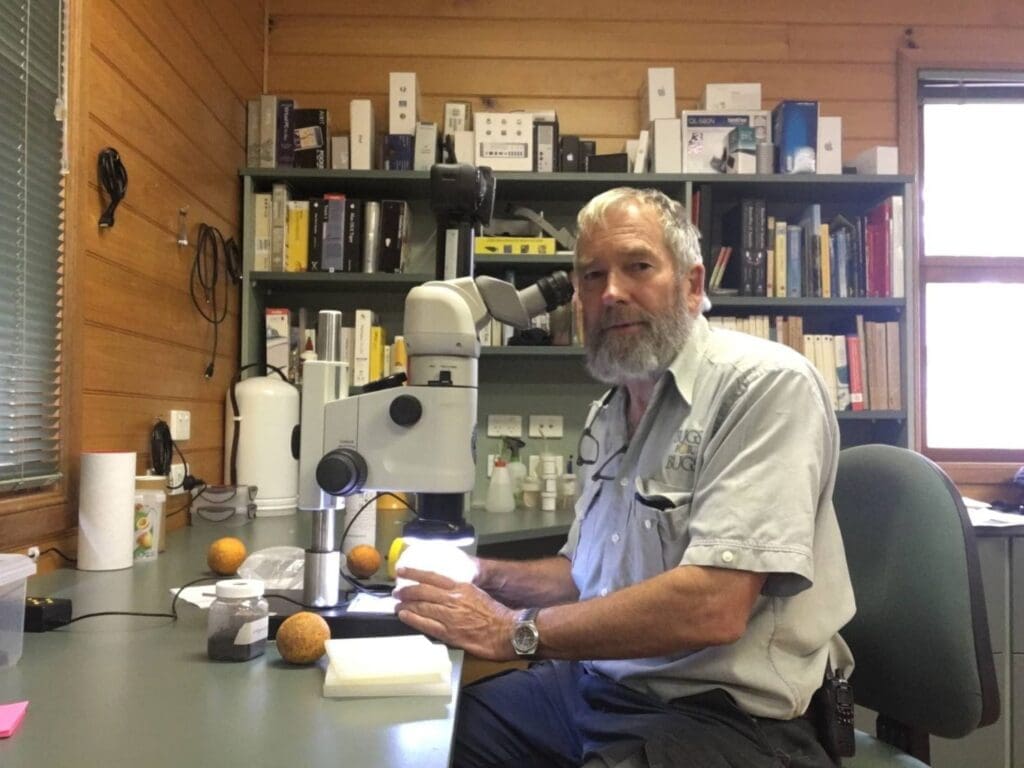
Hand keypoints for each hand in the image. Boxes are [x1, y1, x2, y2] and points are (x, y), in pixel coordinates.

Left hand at [393, 567, 515, 659]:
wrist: (508, 630)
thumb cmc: (496, 614)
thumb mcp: (478, 594)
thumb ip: (462, 593)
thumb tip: (449, 592)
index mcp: (461, 587)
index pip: (432, 577)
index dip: (415, 573)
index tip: (403, 570)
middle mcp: (453, 599)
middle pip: (422, 592)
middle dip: (406, 591)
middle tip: (396, 591)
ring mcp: (449, 616)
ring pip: (421, 607)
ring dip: (406, 605)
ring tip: (397, 604)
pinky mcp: (449, 633)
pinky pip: (426, 624)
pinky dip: (412, 619)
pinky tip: (404, 616)